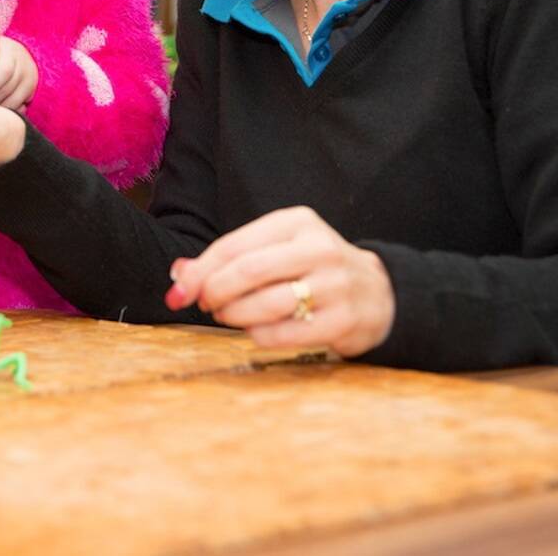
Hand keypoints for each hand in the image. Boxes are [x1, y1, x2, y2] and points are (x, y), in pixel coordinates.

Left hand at [165, 206, 394, 357]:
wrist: (378, 292)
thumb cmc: (312, 268)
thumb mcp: (277, 249)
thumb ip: (229, 258)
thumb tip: (179, 275)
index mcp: (297, 222)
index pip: (234, 245)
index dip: (199, 272)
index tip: (178, 292)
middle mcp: (319, 248)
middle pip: (248, 272)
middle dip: (214, 293)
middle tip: (205, 305)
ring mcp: (335, 285)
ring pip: (264, 305)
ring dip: (233, 316)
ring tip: (227, 317)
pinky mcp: (343, 320)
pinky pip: (284, 333)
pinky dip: (258, 336)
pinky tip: (255, 331)